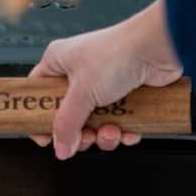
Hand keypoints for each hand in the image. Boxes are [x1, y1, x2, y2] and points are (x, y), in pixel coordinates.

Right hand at [29, 0, 181, 159]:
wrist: (158, 49)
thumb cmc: (118, 52)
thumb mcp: (82, 92)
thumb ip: (66, 124)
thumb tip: (59, 146)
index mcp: (59, 62)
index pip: (37, 93)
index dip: (39, 116)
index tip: (44, 137)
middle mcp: (79, 72)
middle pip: (68, 115)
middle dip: (80, 132)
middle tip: (85, 136)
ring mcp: (103, 84)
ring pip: (94, 123)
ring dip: (104, 135)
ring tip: (111, 131)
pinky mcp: (125, 95)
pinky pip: (117, 123)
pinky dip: (123, 131)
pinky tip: (127, 130)